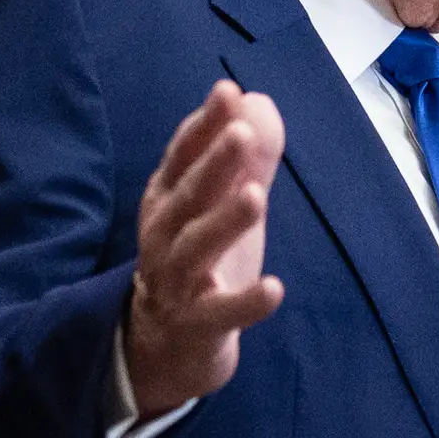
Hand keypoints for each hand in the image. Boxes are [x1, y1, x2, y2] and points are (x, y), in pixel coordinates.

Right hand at [122, 83, 284, 415]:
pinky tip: (274, 289)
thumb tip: (259, 101)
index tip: (228, 92)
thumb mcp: (220, 206)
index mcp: (167, 201)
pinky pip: (220, 314)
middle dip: (212, 164)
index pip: (182, 157)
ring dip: (224, 222)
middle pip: (187, 197)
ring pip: (195, 249)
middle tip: (241, 134)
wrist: (167, 345)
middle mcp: (164, 237)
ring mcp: (176, 283)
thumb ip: (244, 157)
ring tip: (256, 196)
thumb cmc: (199, 260)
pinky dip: (246, 303)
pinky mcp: (197, 325)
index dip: (203, 126)